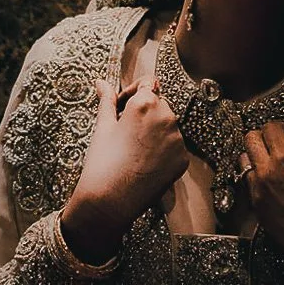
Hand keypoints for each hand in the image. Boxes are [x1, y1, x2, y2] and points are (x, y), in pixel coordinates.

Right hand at [61, 78, 188, 263]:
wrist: (111, 201)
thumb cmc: (103, 162)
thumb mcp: (103, 126)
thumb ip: (107, 100)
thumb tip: (102, 83)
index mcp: (145, 104)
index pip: (147, 83)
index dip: (132, 92)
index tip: (122, 105)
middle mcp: (166, 117)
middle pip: (158, 104)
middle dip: (143, 112)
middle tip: (123, 129)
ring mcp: (177, 139)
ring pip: (167, 125)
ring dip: (154, 130)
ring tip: (132, 148)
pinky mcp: (182, 159)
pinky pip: (173, 146)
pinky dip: (162, 149)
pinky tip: (143, 160)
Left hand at [240, 119, 283, 284]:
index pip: (271, 127)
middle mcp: (266, 172)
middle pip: (251, 138)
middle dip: (266, 137)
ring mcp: (258, 191)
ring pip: (245, 161)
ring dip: (257, 156)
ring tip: (278, 165)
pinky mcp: (257, 209)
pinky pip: (248, 184)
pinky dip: (257, 178)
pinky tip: (276, 185)